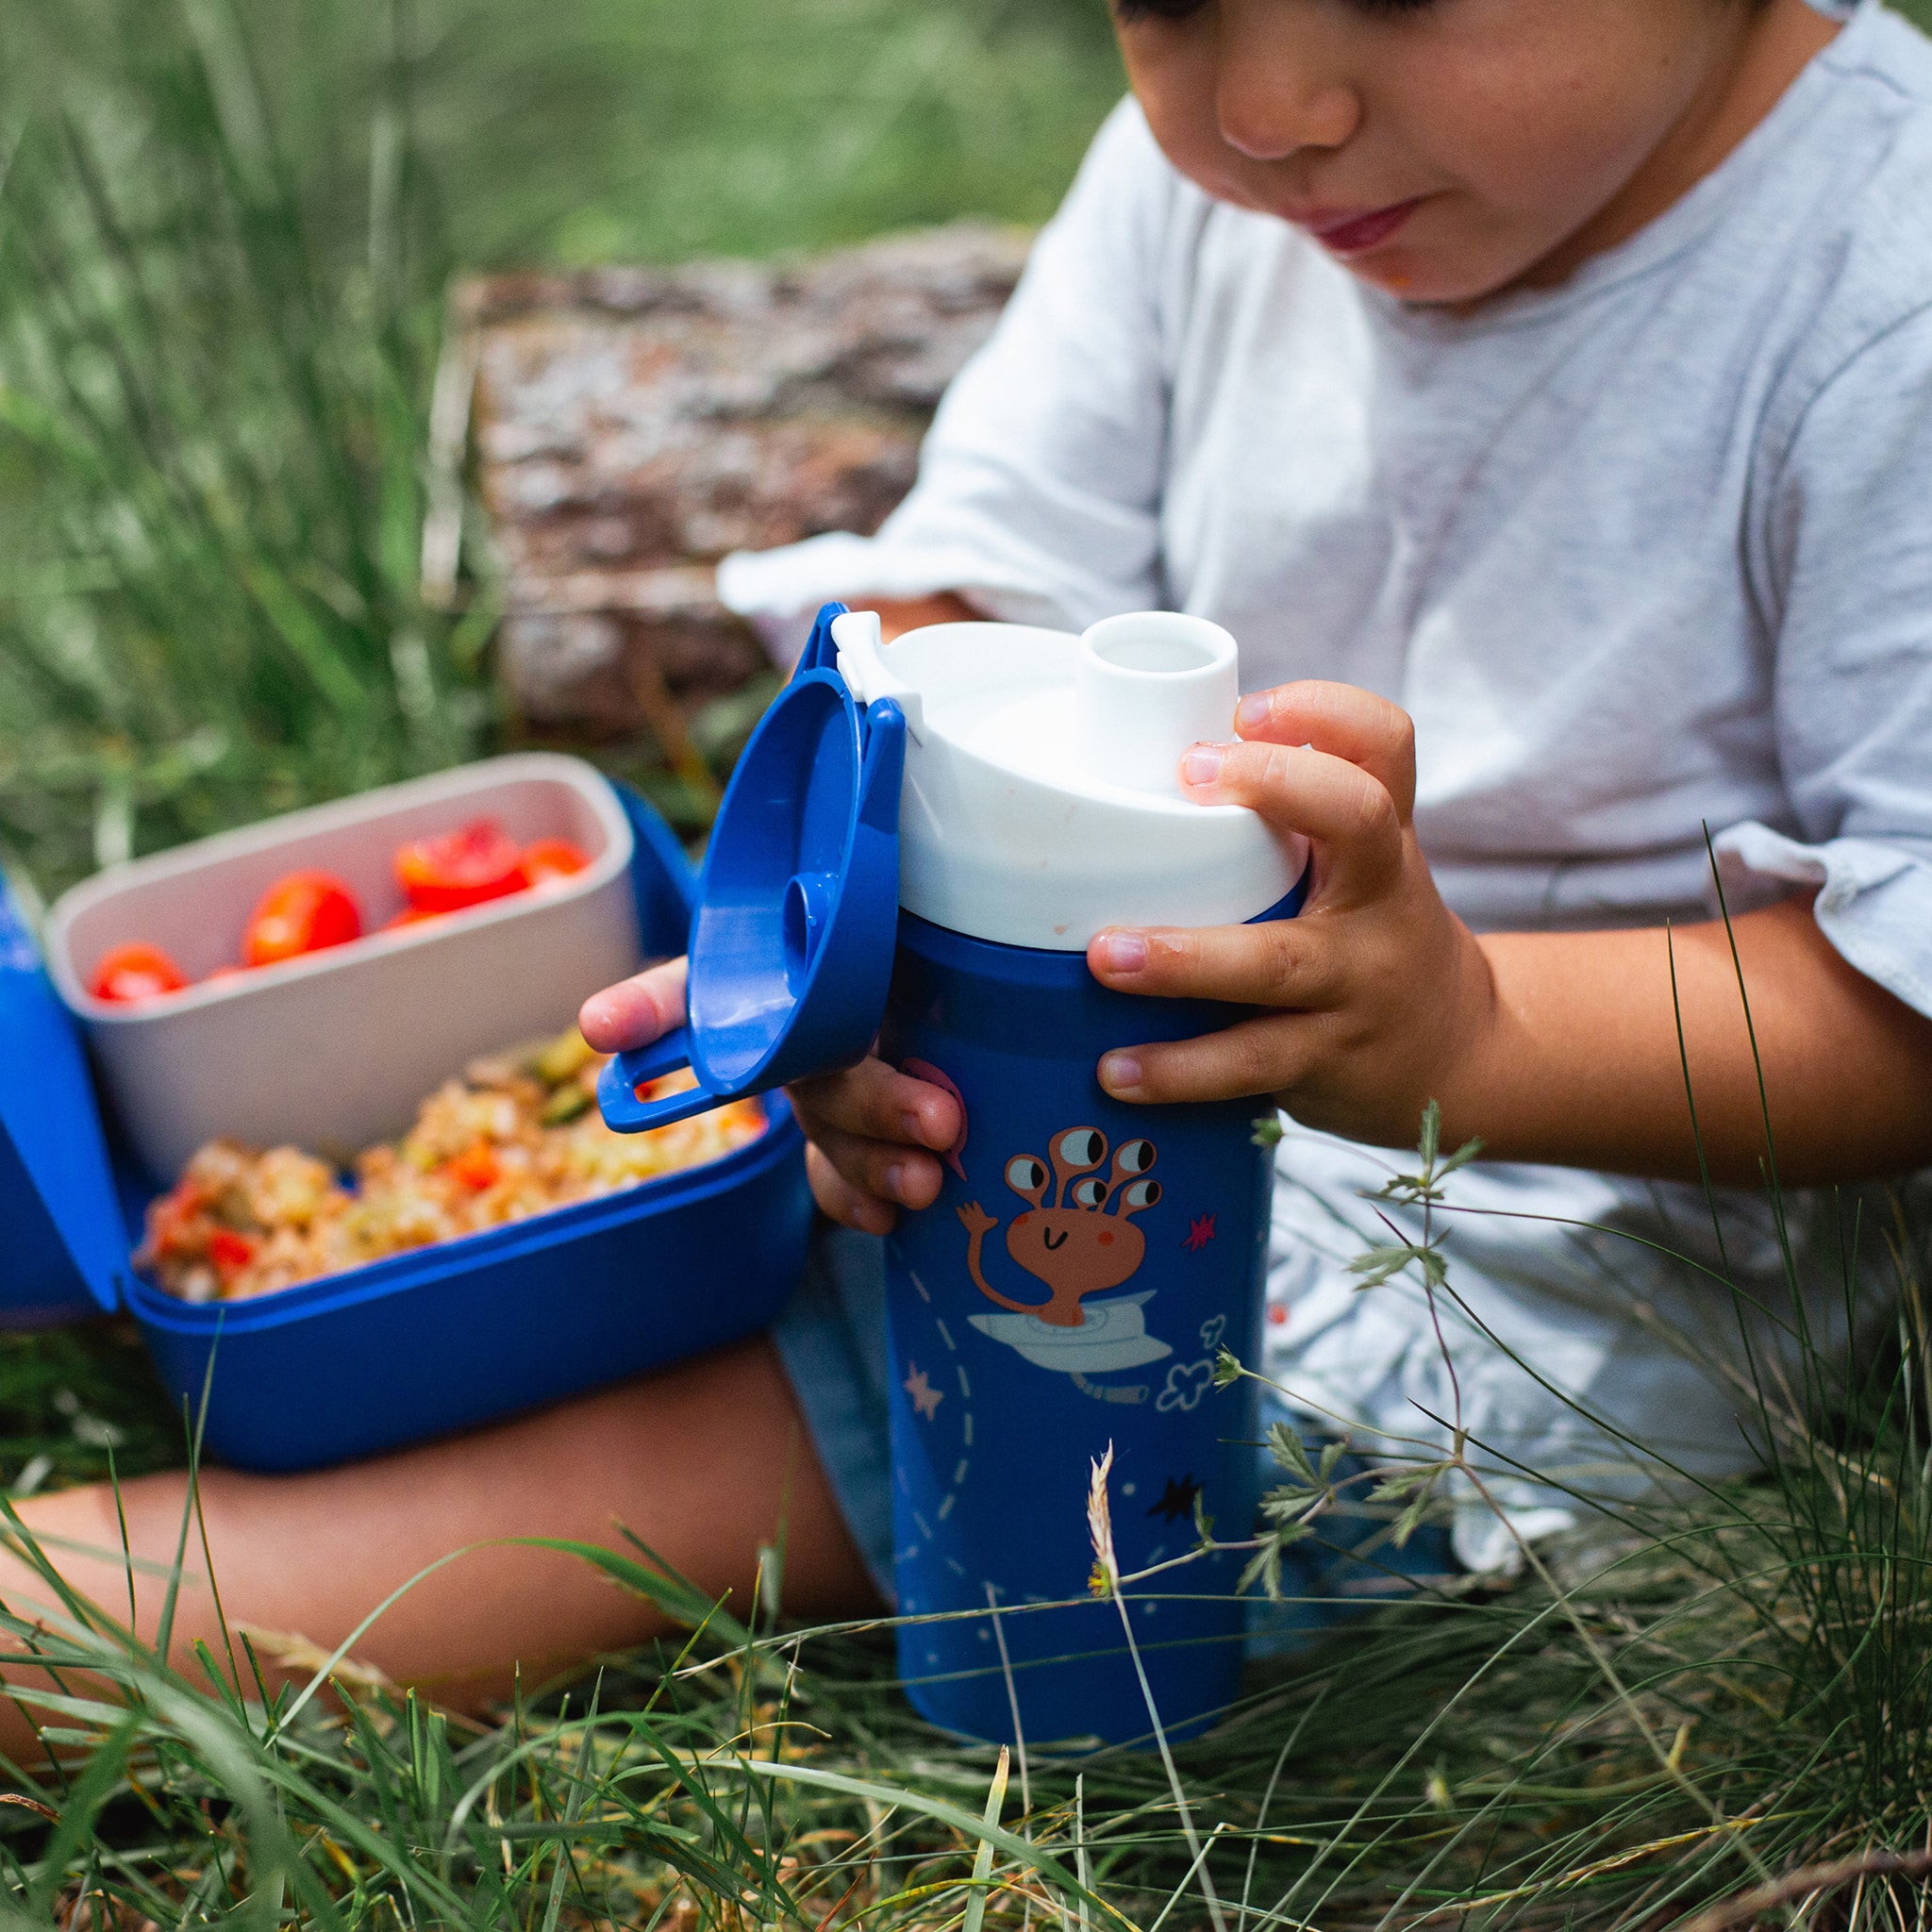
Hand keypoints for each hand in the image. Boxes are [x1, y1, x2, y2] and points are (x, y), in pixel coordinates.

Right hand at [582, 591, 973, 1233]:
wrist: (982, 903)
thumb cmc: (921, 844)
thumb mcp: (906, 793)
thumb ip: (875, 736)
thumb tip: (860, 638)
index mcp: (782, 946)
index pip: (698, 976)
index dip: (652, 1005)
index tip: (601, 1030)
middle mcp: (788, 1012)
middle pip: (791, 1071)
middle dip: (853, 1100)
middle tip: (936, 1117)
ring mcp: (822, 1073)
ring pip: (819, 1132)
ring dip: (867, 1159)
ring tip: (938, 1173)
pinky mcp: (870, 1121)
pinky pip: (842, 1178)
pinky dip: (866, 1199)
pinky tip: (900, 1214)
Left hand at [957, 1201, 996, 1238]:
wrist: (977, 1232)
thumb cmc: (984, 1227)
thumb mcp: (990, 1223)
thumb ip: (993, 1220)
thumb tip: (997, 1219)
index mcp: (978, 1211)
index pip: (976, 1205)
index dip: (974, 1203)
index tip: (973, 1201)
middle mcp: (972, 1212)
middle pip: (968, 1207)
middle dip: (966, 1205)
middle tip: (965, 1203)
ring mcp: (967, 1216)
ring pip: (963, 1211)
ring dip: (960, 1209)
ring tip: (957, 1207)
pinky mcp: (964, 1221)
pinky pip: (960, 1215)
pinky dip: (959, 1213)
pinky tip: (957, 1212)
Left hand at [1086, 680, 1498, 1149]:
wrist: (1459, 1056)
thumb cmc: (1372, 940)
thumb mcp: (1362, 869)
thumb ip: (1289, 818)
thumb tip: (1143, 773)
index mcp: (1383, 839)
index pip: (1384, 744)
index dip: (1324, 710)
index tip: (1244, 710)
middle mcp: (1381, 899)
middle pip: (1357, 819)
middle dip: (1277, 786)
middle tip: (1189, 774)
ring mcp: (1357, 981)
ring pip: (1280, 963)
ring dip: (1186, 958)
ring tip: (1106, 956)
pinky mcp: (1328, 1058)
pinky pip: (1249, 1062)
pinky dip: (1177, 1069)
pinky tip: (1114, 1069)